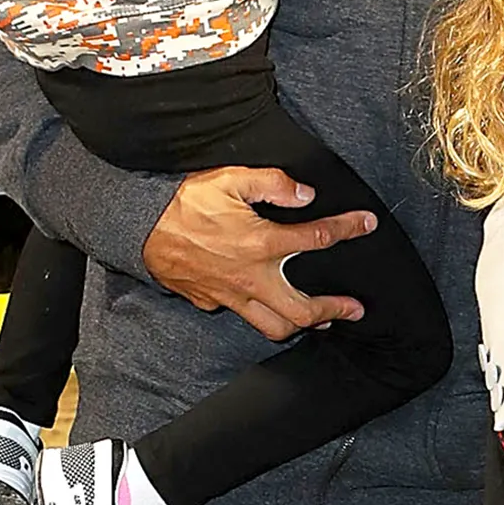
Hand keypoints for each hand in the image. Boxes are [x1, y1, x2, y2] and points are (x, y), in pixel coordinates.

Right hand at [141, 165, 374, 339]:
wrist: (136, 225)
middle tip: (355, 309)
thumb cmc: (183, 200)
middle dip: (334, 309)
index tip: (366, 225)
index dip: (347, 230)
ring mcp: (230, 295)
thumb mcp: (231, 179)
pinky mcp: (210, 301)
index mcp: (262, 243)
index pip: (318, 239)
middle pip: (302, 310)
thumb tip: (305, 195)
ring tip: (321, 320)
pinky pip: (242, 316)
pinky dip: (260, 314)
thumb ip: (274, 184)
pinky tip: (268, 306)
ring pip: (274, 326)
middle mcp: (251, 277)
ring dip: (301, 325)